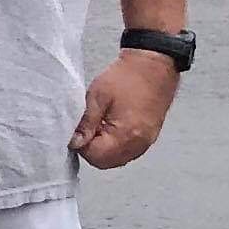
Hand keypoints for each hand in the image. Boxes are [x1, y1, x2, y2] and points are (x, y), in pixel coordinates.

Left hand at [70, 47, 177, 169]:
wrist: (153, 66)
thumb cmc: (125, 77)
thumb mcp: (97, 97)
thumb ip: (86, 124)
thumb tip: (75, 143)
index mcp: (126, 135)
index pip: (96, 156)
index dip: (81, 146)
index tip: (76, 131)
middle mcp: (139, 144)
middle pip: (107, 162)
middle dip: (92, 150)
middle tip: (86, 129)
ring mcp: (146, 141)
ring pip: (117, 159)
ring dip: (104, 150)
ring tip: (98, 127)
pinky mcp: (150, 136)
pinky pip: (128, 151)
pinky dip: (116, 146)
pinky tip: (110, 128)